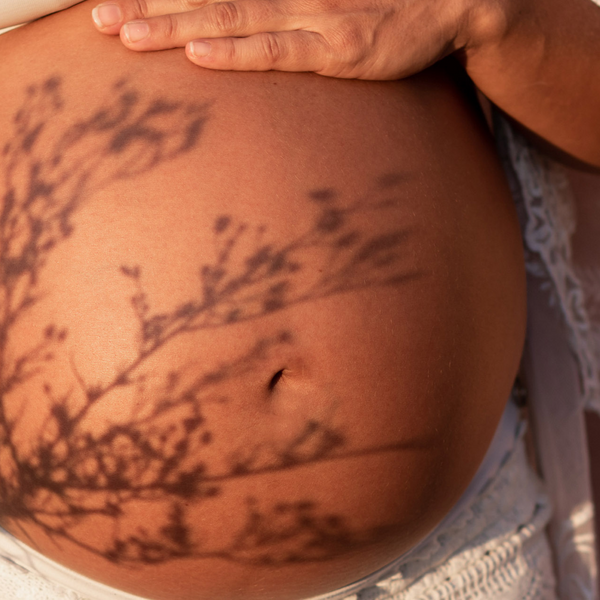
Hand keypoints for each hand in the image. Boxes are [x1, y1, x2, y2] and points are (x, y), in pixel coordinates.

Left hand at [91, 0, 497, 79]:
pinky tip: (197, 53)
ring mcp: (314, 18)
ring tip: (123, 36)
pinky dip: (236, 52)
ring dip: (173, 27)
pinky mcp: (338, 51)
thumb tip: (241, 15)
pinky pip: (278, 52)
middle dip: (147, 6)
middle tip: (97, 19)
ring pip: (230, 19)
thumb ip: (284, 5)